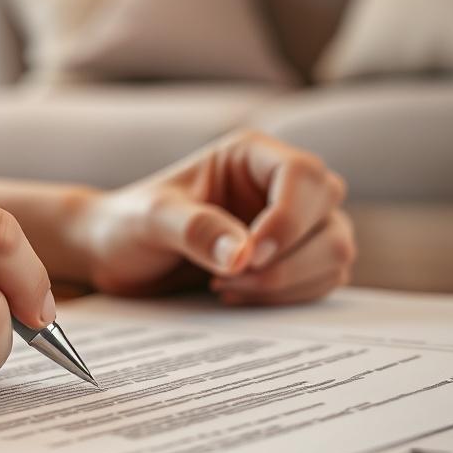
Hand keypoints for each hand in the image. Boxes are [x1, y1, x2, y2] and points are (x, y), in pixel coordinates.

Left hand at [74, 131, 354, 304]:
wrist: (117, 257)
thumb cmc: (129, 224)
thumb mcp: (150, 220)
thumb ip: (194, 229)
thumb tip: (243, 255)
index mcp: (251, 156)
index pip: (303, 175)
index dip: (288, 218)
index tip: (250, 255)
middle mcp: (280, 185)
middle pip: (329, 214)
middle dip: (288, 258)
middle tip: (230, 277)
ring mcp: (293, 223)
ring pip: (335, 251)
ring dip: (288, 281)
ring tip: (227, 286)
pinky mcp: (294, 259)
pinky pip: (324, 279)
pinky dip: (289, 296)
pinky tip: (237, 294)